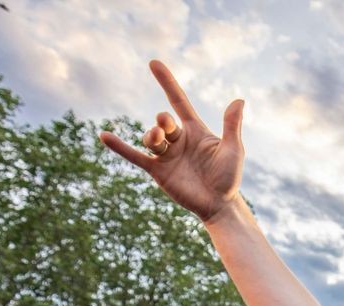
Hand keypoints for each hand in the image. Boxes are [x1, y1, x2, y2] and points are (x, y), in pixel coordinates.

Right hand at [99, 61, 244, 221]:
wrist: (219, 205)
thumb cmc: (229, 177)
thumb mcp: (233, 150)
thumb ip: (231, 126)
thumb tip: (238, 101)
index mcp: (195, 130)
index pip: (178, 101)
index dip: (167, 83)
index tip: (153, 63)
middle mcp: (179, 140)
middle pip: (163, 121)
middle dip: (163, 121)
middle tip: (166, 125)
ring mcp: (167, 155)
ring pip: (151, 138)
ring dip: (152, 136)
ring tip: (157, 140)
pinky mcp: (158, 171)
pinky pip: (135, 156)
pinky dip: (119, 147)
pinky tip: (104, 136)